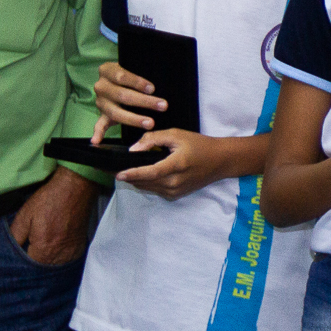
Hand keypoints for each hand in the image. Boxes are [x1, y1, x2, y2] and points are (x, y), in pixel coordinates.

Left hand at [9, 166, 99, 265]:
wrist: (75, 189)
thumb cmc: (48, 201)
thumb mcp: (24, 216)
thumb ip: (15, 237)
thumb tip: (7, 252)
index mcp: (43, 249)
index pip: (28, 268)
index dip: (19, 266)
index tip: (15, 261)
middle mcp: (59, 255)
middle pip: (42, 271)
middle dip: (33, 267)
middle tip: (26, 255)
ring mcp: (71, 253)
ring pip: (54, 268)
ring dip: (46, 265)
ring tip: (39, 255)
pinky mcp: (79, 247)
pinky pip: (66, 262)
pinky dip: (58, 260)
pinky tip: (53, 253)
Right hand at [92, 60, 167, 137]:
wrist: (115, 79)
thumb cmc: (129, 73)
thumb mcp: (131, 67)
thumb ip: (140, 71)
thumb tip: (156, 84)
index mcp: (107, 71)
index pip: (121, 76)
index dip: (137, 82)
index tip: (153, 89)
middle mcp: (101, 86)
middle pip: (122, 95)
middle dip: (144, 101)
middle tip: (163, 106)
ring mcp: (101, 102)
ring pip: (116, 112)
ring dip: (133, 119)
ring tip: (150, 124)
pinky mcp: (102, 115)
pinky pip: (99, 125)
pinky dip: (98, 133)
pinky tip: (97, 141)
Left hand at [112, 130, 231, 199]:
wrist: (220, 161)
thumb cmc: (199, 144)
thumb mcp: (177, 135)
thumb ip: (153, 139)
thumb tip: (133, 150)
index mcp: (176, 165)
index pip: (150, 172)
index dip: (132, 174)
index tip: (116, 174)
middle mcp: (175, 182)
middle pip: (144, 182)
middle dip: (127, 176)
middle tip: (110, 169)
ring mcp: (175, 191)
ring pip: (147, 188)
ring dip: (135, 180)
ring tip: (122, 171)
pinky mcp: (175, 196)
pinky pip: (154, 190)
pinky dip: (145, 183)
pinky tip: (141, 174)